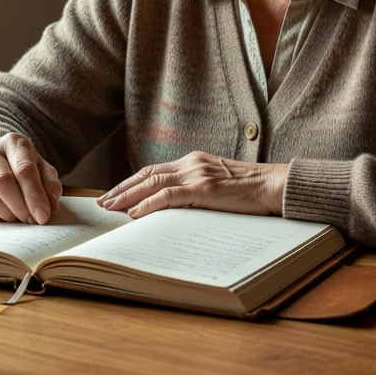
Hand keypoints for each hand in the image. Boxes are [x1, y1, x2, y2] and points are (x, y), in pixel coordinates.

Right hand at [0, 132, 61, 224]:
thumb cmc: (21, 165)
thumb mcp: (41, 168)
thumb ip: (50, 184)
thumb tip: (51, 206)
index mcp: (13, 142)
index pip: (24, 169)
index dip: (34, 195)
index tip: (43, 215)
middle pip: (3, 181)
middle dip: (20, 206)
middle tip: (31, 220)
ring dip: (6, 214)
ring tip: (19, 220)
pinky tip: (4, 219)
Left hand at [98, 151, 287, 218]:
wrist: (273, 185)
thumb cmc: (249, 190)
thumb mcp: (217, 185)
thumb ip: (195, 190)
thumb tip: (172, 207)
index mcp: (193, 161)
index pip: (153, 170)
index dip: (130, 182)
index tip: (114, 194)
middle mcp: (191, 163)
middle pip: (147, 174)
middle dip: (122, 189)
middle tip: (102, 203)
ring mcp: (197, 174)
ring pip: (153, 183)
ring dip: (128, 197)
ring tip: (111, 209)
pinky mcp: (205, 188)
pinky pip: (170, 195)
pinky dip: (149, 204)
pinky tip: (136, 213)